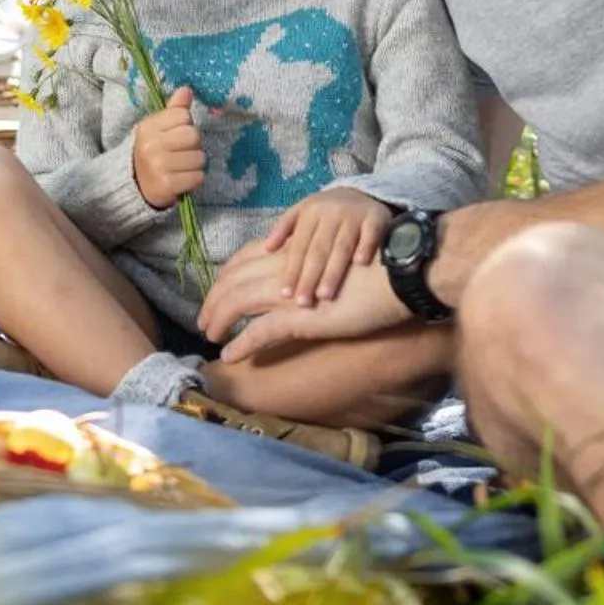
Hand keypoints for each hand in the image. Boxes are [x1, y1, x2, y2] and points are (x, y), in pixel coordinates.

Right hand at [132, 86, 205, 209]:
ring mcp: (158, 166)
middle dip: (193, 144)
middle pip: (193, 135)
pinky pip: (198, 176)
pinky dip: (194, 179)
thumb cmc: (151, 152)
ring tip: (181, 166)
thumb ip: (173, 110)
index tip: (176, 134)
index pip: (183, 115)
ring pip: (199, 157)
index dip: (185, 124)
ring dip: (195, 164)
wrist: (135, 185)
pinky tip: (182, 178)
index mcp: (148, 127)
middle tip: (182, 152)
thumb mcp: (157, 129)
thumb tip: (186, 89)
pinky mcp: (167, 185)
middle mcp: (151, 145)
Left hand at [197, 240, 406, 360]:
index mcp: (292, 249)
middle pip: (233, 279)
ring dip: (218, 318)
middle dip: (213, 299)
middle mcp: (285, 265)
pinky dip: (241, 344)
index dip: (225, 275)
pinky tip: (229, 355)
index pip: (243, 258)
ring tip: (209, 335)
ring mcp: (291, 290)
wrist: (400, 275)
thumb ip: (310, 264)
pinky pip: (261, 332)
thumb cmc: (373, 268)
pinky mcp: (302, 316)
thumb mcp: (333, 259)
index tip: (216, 291)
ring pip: (237, 302)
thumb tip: (296, 278)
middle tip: (203, 319)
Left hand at [263, 186, 389, 304]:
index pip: (298, 246)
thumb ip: (285, 230)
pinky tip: (361, 264)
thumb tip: (266, 248)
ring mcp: (354, 214)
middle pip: (318, 249)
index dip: (291, 270)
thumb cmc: (326, 214)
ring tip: (325, 295)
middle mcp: (330, 212)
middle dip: (309, 277)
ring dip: (333, 270)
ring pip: (342, 246)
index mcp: (309, 212)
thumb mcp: (304, 215)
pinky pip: (371, 233)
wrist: (364, 194)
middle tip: (302, 302)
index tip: (285, 294)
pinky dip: (366, 247)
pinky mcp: (377, 217)